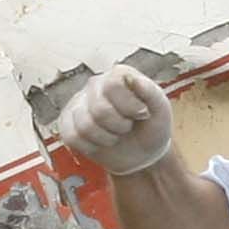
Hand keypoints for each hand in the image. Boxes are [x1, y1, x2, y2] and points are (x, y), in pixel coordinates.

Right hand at [52, 64, 174, 175]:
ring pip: (84, 126)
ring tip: (115, 135)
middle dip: (120, 126)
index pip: (112, 85)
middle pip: (99, 109)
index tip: (142, 114)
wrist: (141, 154)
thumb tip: (134, 78)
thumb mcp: (161, 110)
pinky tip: (100, 142)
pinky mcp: (67, 123)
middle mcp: (95, 85)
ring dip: (106, 138)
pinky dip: (91, 147)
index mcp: (117, 75)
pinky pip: (72, 137)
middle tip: (128, 127)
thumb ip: (151, 92)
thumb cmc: (151, 127)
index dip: (129, 106)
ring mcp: (78, 104)